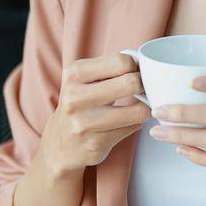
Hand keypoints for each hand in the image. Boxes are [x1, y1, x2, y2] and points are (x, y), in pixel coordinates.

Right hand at [41, 53, 147, 175]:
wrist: (60, 144)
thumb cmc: (80, 106)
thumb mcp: (84, 80)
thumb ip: (110, 68)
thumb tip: (145, 64)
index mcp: (74, 74)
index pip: (121, 61)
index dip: (135, 67)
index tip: (134, 73)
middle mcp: (75, 97)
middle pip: (131, 83)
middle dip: (143, 86)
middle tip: (141, 90)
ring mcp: (84, 122)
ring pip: (137, 111)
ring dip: (143, 109)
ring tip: (137, 108)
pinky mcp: (96, 143)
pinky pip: (133, 128)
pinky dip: (135, 124)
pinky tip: (125, 123)